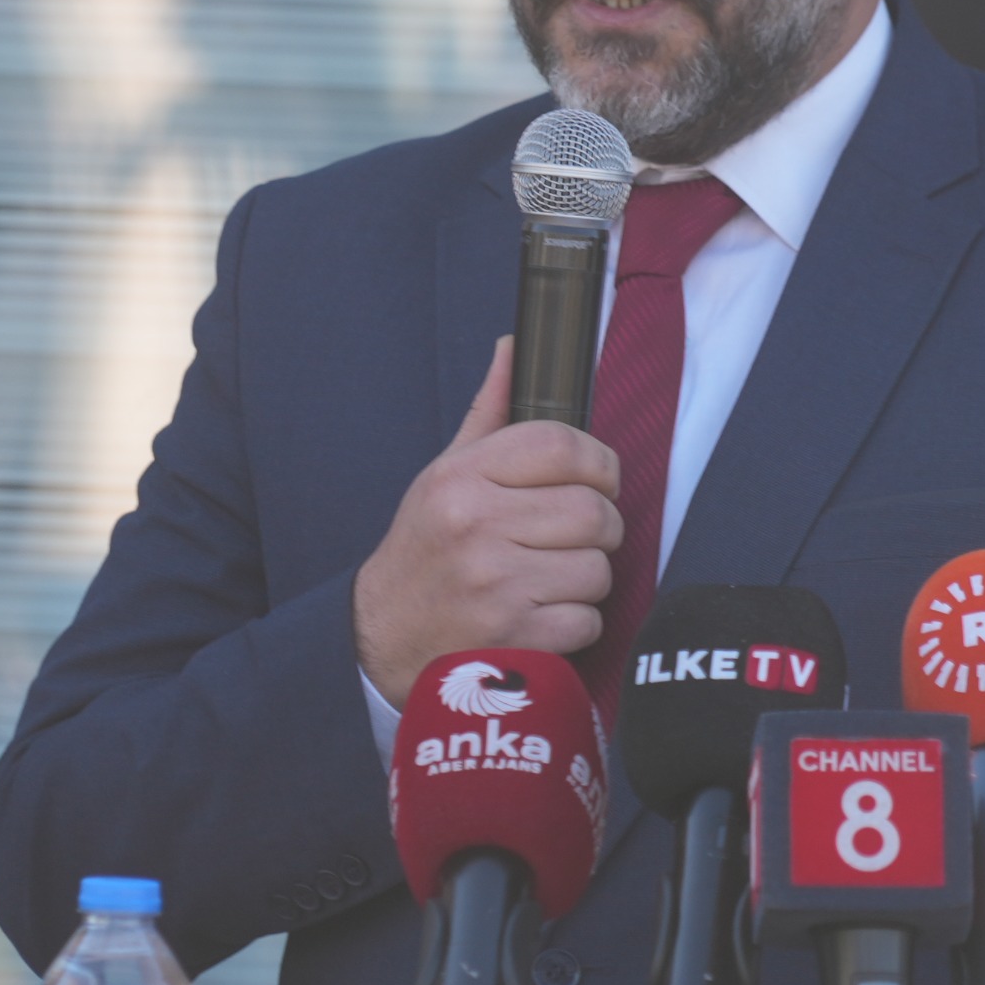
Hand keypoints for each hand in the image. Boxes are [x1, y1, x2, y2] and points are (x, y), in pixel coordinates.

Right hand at [353, 336, 623, 706]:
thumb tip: (513, 347)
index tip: (597, 479)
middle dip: (601, 526)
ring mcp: (493, 584)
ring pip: (597, 569)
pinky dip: (576, 623)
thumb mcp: (445, 474)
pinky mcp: (511, 636)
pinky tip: (543, 615)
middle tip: (579, 535)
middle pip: (593, 511)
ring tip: (553, 577)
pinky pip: (586, 621)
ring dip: (588, 577)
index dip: (599, 463)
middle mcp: (475, 524)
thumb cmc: (426, 548)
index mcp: (462, 477)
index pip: (563, 446)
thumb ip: (490, 413)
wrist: (383, 635)